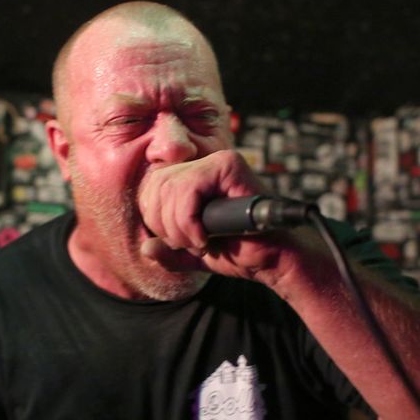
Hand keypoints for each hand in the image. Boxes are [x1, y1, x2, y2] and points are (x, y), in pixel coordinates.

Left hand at [138, 149, 315, 284]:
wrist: (274, 259)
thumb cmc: (242, 251)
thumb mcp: (195, 254)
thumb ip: (170, 252)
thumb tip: (145, 247)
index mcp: (192, 178)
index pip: (152, 187)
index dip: (156, 219)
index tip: (181, 242)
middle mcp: (203, 164)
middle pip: (157, 185)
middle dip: (167, 225)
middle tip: (193, 245)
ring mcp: (217, 161)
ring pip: (171, 188)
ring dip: (181, 228)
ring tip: (203, 243)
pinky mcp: (229, 165)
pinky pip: (190, 189)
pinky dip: (190, 221)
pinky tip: (207, 237)